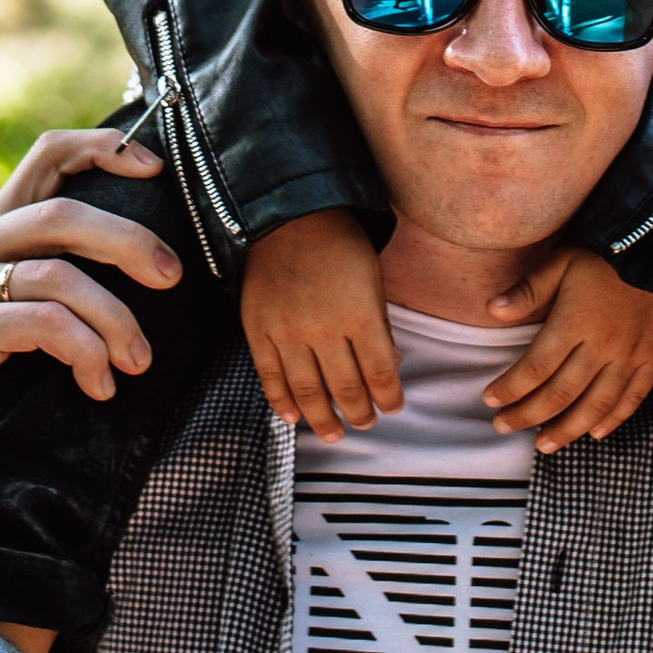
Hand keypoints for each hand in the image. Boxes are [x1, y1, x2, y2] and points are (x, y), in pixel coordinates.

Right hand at [0, 125, 178, 639]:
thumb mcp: (14, 314)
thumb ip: (54, 276)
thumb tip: (151, 261)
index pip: (46, 156)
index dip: (104, 149)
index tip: (156, 168)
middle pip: (64, 212)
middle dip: (130, 241)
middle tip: (173, 278)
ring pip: (62, 275)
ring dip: (116, 319)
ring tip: (137, 362)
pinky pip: (45, 324)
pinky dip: (85, 352)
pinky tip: (99, 385)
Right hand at [241, 208, 400, 438]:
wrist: (289, 218)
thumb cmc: (339, 246)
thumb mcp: (372, 280)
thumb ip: (379, 326)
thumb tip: (389, 367)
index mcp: (358, 312)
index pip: (379, 371)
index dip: (389, 396)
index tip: (394, 408)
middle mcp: (322, 327)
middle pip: (345, 387)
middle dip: (359, 412)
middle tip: (366, 425)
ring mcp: (287, 330)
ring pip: (307, 390)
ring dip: (323, 419)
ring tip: (335, 434)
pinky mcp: (258, 330)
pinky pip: (270, 376)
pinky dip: (281, 401)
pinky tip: (293, 417)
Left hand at [483, 247, 652, 450]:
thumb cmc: (607, 254)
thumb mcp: (562, 261)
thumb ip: (529, 290)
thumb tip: (492, 310)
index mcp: (575, 322)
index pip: (536, 367)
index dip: (511, 389)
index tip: (490, 400)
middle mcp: (602, 346)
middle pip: (561, 394)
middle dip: (528, 415)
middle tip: (503, 426)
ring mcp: (631, 356)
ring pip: (596, 406)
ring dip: (567, 429)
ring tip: (543, 444)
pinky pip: (633, 398)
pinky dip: (613, 420)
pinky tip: (594, 433)